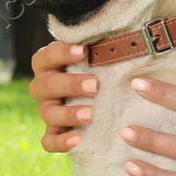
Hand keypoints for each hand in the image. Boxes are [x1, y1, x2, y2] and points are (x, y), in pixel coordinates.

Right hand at [28, 39, 97, 153]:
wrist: (101, 94)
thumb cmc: (100, 67)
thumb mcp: (101, 53)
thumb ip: (105, 44)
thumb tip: (131, 34)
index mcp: (48, 64)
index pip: (46, 56)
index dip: (62, 53)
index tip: (84, 51)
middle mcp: (44, 87)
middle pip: (45, 85)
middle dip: (70, 85)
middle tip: (94, 85)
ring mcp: (48, 111)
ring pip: (48, 113)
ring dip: (68, 114)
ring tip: (90, 114)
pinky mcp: (54, 133)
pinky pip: (48, 141)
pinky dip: (60, 142)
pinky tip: (77, 140)